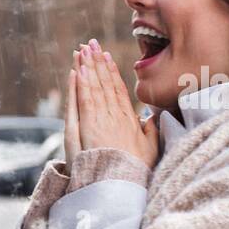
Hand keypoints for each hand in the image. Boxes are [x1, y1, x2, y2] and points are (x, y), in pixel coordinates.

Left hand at [67, 39, 160, 167]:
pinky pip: (84, 100)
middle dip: (97, 62)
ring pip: (94, 88)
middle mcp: (115, 116)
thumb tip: (151, 118)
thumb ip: (150, 131)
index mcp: (129, 120)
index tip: (107, 58)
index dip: (112, 73)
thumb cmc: (136, 170)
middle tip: (92, 43)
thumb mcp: (150, 149)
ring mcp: (102, 120)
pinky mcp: (89, 126)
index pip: (118, 91)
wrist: (122, 184)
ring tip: (82, 50)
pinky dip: (80, 83)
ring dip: (88, 67)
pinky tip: (77, 69)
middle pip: (105, 84)